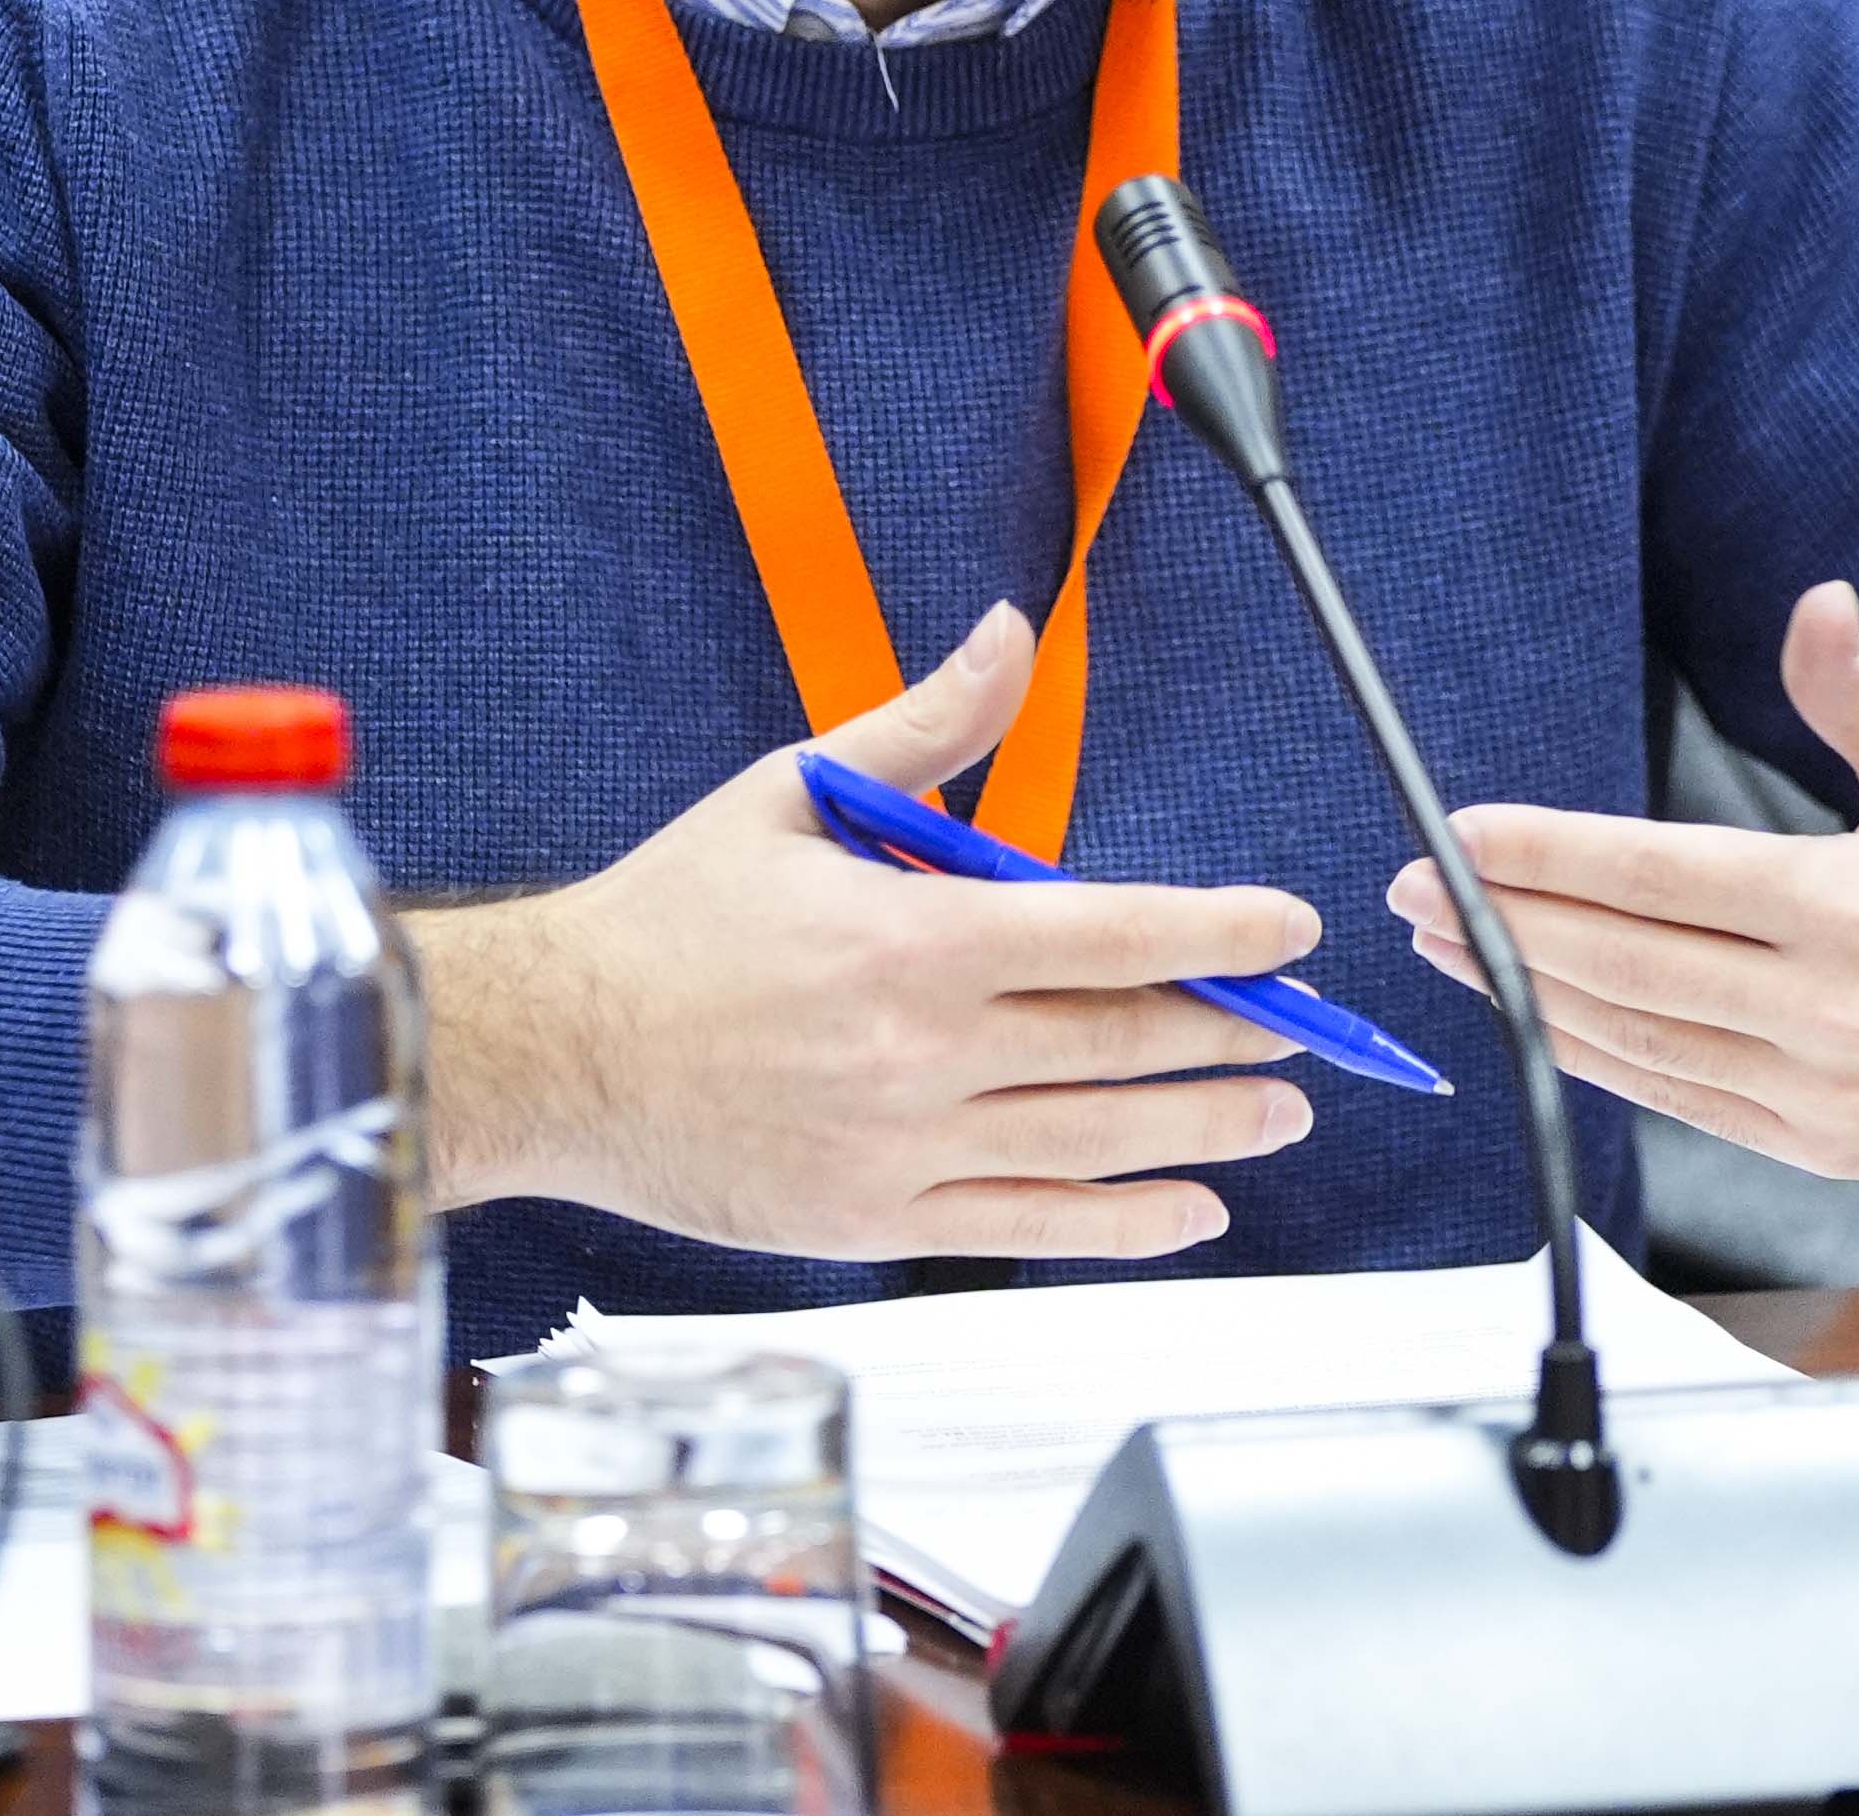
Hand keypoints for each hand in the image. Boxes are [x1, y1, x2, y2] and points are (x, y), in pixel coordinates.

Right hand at [408, 603, 1319, 1259]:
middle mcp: (919, 1052)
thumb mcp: (792, 793)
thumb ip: (926, 727)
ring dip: (1206, 1128)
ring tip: (1280, 1110)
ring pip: (1095, 1142)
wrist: (552, 1052)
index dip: (1218, 934)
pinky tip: (1193, 1210)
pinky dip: (1126, 1225)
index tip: (1290, 931)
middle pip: (1120, 1043)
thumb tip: (1009, 632)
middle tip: (1306, 1027)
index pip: (1107, 933)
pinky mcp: (875, 1220)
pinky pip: (1031, 1227)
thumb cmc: (670, 918)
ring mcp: (902, 1148)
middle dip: (1233, 1033)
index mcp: (908, 938)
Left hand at [1387, 581, 1858, 1232]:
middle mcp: (1839, 1012)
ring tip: (1449, 947)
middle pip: (1627, 966)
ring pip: (1638, 1043)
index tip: (1461, 837)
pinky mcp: (1821, 1148)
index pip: (1663, 878)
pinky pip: (1678, 1100)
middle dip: (1504, 924)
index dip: (1549, 856)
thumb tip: (1818, 604)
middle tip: (1413, 890)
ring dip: (1529, 994)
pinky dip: (1597, 1056)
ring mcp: (1826, 1094)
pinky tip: (1541, 1012)